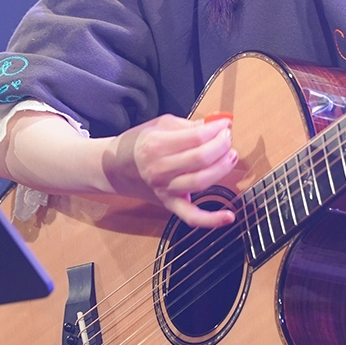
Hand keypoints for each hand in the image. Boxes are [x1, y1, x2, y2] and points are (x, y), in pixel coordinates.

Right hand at [106, 114, 238, 228]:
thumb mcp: (160, 125)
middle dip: (222, 145)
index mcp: (157, 144)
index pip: (197, 136)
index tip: (226, 124)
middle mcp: (160, 168)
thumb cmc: (138, 143)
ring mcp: (165, 188)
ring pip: (201, 181)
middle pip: (201, 158)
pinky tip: (229, 216)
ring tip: (231, 156)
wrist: (114, 167)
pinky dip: (211, 220)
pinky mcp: (169, 204)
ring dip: (222, 168)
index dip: (217, 129)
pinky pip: (191, 216)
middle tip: (228, 138)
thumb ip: (188, 125)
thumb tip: (215, 125)